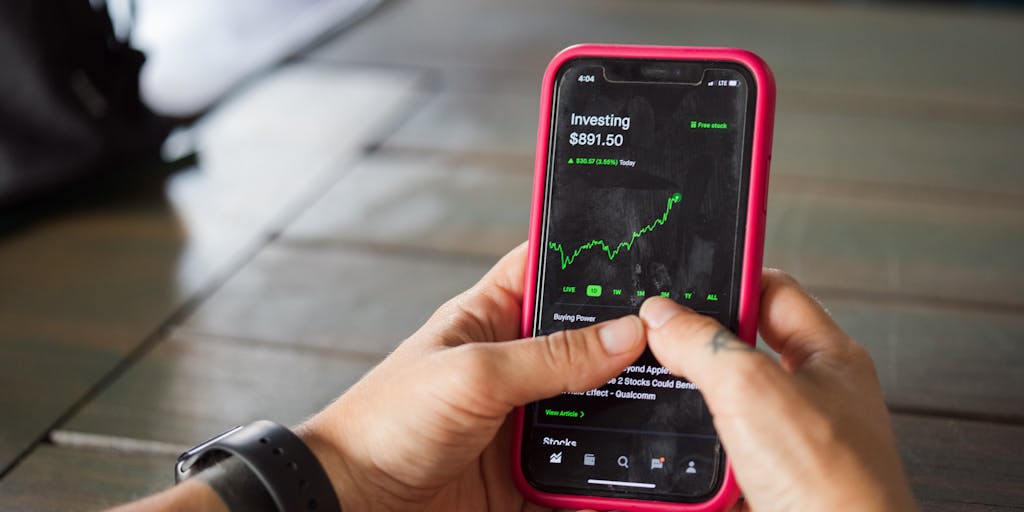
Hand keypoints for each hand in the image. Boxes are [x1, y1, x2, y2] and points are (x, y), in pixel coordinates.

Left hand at [299, 243, 646, 510]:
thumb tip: (625, 334)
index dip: (593, 256)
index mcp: (492, 317)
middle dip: (629, 345)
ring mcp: (524, 417)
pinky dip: (608, 473)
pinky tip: (635, 474)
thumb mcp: (472, 375)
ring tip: (675, 408)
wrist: (355, 503)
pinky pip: (583, 468)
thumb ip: (550, 357)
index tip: (650, 253)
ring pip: (594, 407)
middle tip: (679, 345)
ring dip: (627, 412)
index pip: (550, 267)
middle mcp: (515, 363)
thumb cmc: (385, 423)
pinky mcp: (528, 470)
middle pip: (588, 342)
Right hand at [639, 270, 916, 511]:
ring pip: (717, 408)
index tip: (681, 277)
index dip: (728, 278)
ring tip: (655, 398)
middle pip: (737, 350)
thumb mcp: (754, 390)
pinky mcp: (759, 484)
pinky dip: (685, 459)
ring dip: (685, 410)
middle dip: (694, 348)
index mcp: (827, 357)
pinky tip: (667, 456)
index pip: (772, 289)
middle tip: (655, 339)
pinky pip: (709, 459)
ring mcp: (783, 444)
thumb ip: (706, 343)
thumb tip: (662, 316)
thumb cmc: (834, 487)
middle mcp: (808, 397)